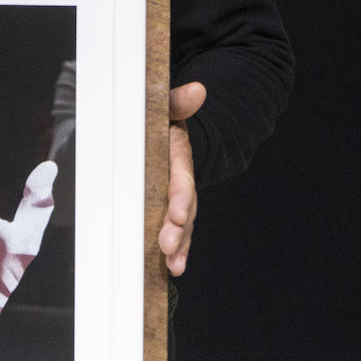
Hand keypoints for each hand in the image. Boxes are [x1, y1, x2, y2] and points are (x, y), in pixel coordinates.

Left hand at [159, 81, 205, 277]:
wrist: (171, 130)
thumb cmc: (162, 118)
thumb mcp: (167, 106)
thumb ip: (178, 100)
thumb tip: (198, 90)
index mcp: (179, 155)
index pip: (181, 177)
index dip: (180, 196)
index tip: (175, 214)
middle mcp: (181, 180)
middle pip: (184, 208)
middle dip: (179, 230)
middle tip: (169, 249)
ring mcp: (175, 196)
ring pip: (181, 224)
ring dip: (179, 246)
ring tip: (174, 267)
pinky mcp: (166, 208)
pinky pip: (172, 230)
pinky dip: (173, 249)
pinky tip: (169, 270)